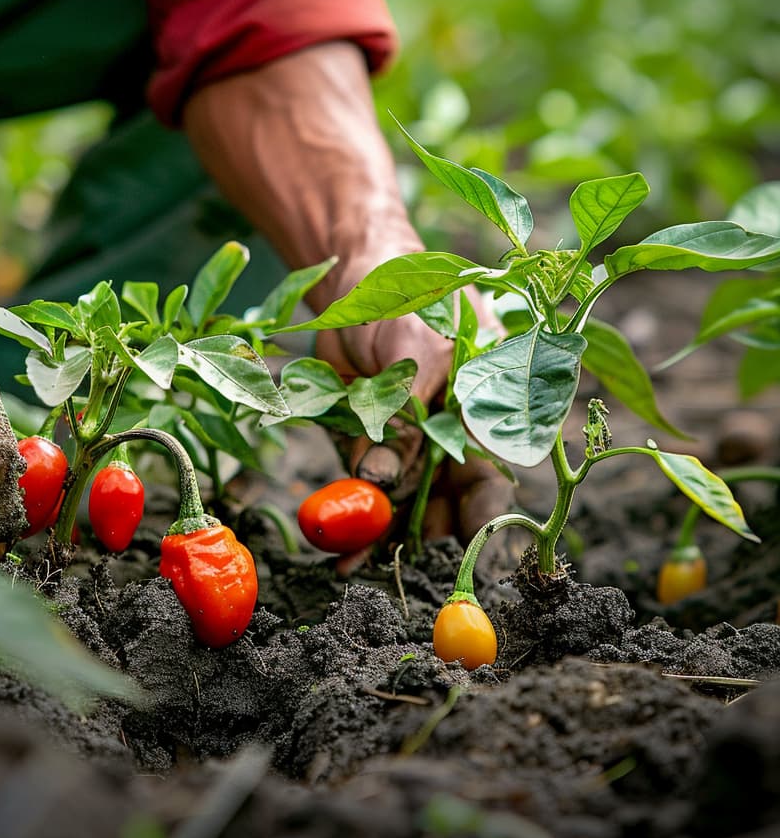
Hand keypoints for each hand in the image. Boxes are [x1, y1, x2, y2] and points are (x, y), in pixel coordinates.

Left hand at [181, 43, 511, 543]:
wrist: (353, 275)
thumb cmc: (408, 294)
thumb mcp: (419, 346)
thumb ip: (412, 412)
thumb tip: (387, 475)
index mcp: (488, 409)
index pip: (494, 475)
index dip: (484, 517)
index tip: (466, 552)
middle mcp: (453, 434)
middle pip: (448, 502)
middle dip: (424, 535)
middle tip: (398, 563)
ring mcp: (409, 443)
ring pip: (405, 503)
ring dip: (384, 534)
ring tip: (355, 561)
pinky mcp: (367, 444)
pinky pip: (366, 491)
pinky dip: (355, 519)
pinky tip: (343, 550)